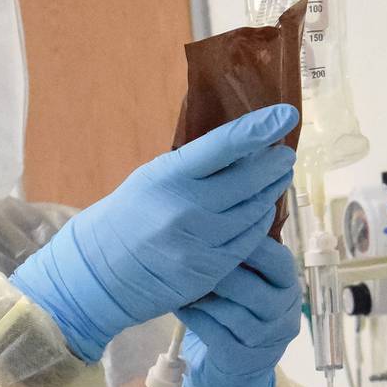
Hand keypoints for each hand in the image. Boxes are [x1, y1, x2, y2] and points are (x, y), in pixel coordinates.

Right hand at [11, 105, 297, 361]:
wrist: (100, 271)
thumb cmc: (129, 216)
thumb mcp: (152, 178)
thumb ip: (194, 167)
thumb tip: (244, 148)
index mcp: (168, 176)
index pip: (223, 145)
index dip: (259, 128)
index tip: (286, 115)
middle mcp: (185, 208)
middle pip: (248, 181)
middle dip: (273, 164)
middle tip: (285, 154)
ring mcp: (199, 242)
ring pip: (253, 212)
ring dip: (270, 192)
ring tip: (278, 178)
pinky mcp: (208, 270)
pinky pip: (247, 242)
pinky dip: (259, 224)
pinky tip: (261, 212)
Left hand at [176, 235, 301, 386]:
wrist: (234, 370)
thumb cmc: (235, 311)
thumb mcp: (247, 282)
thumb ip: (240, 256)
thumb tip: (215, 216)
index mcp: (288, 288)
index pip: (280, 263)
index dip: (254, 247)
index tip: (223, 231)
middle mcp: (285, 315)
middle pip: (258, 292)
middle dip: (224, 276)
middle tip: (193, 260)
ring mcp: (267, 343)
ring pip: (236, 316)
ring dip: (205, 298)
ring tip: (181, 284)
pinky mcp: (243, 362)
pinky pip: (217, 336)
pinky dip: (196, 319)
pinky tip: (181, 307)